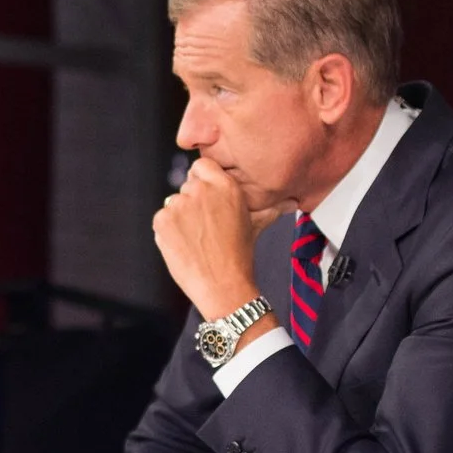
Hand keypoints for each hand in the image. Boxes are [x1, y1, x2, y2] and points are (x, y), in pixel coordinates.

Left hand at [153, 156, 276, 317]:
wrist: (223, 286)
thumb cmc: (240, 256)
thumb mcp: (255, 225)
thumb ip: (268, 207)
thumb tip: (291, 202)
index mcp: (224, 185)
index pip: (201, 166)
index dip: (202, 182)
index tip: (207, 200)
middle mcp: (201, 190)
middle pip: (187, 186)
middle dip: (193, 204)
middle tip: (205, 228)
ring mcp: (179, 204)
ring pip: (174, 204)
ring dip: (180, 218)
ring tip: (197, 240)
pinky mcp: (162, 220)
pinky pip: (162, 220)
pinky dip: (169, 231)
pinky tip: (184, 245)